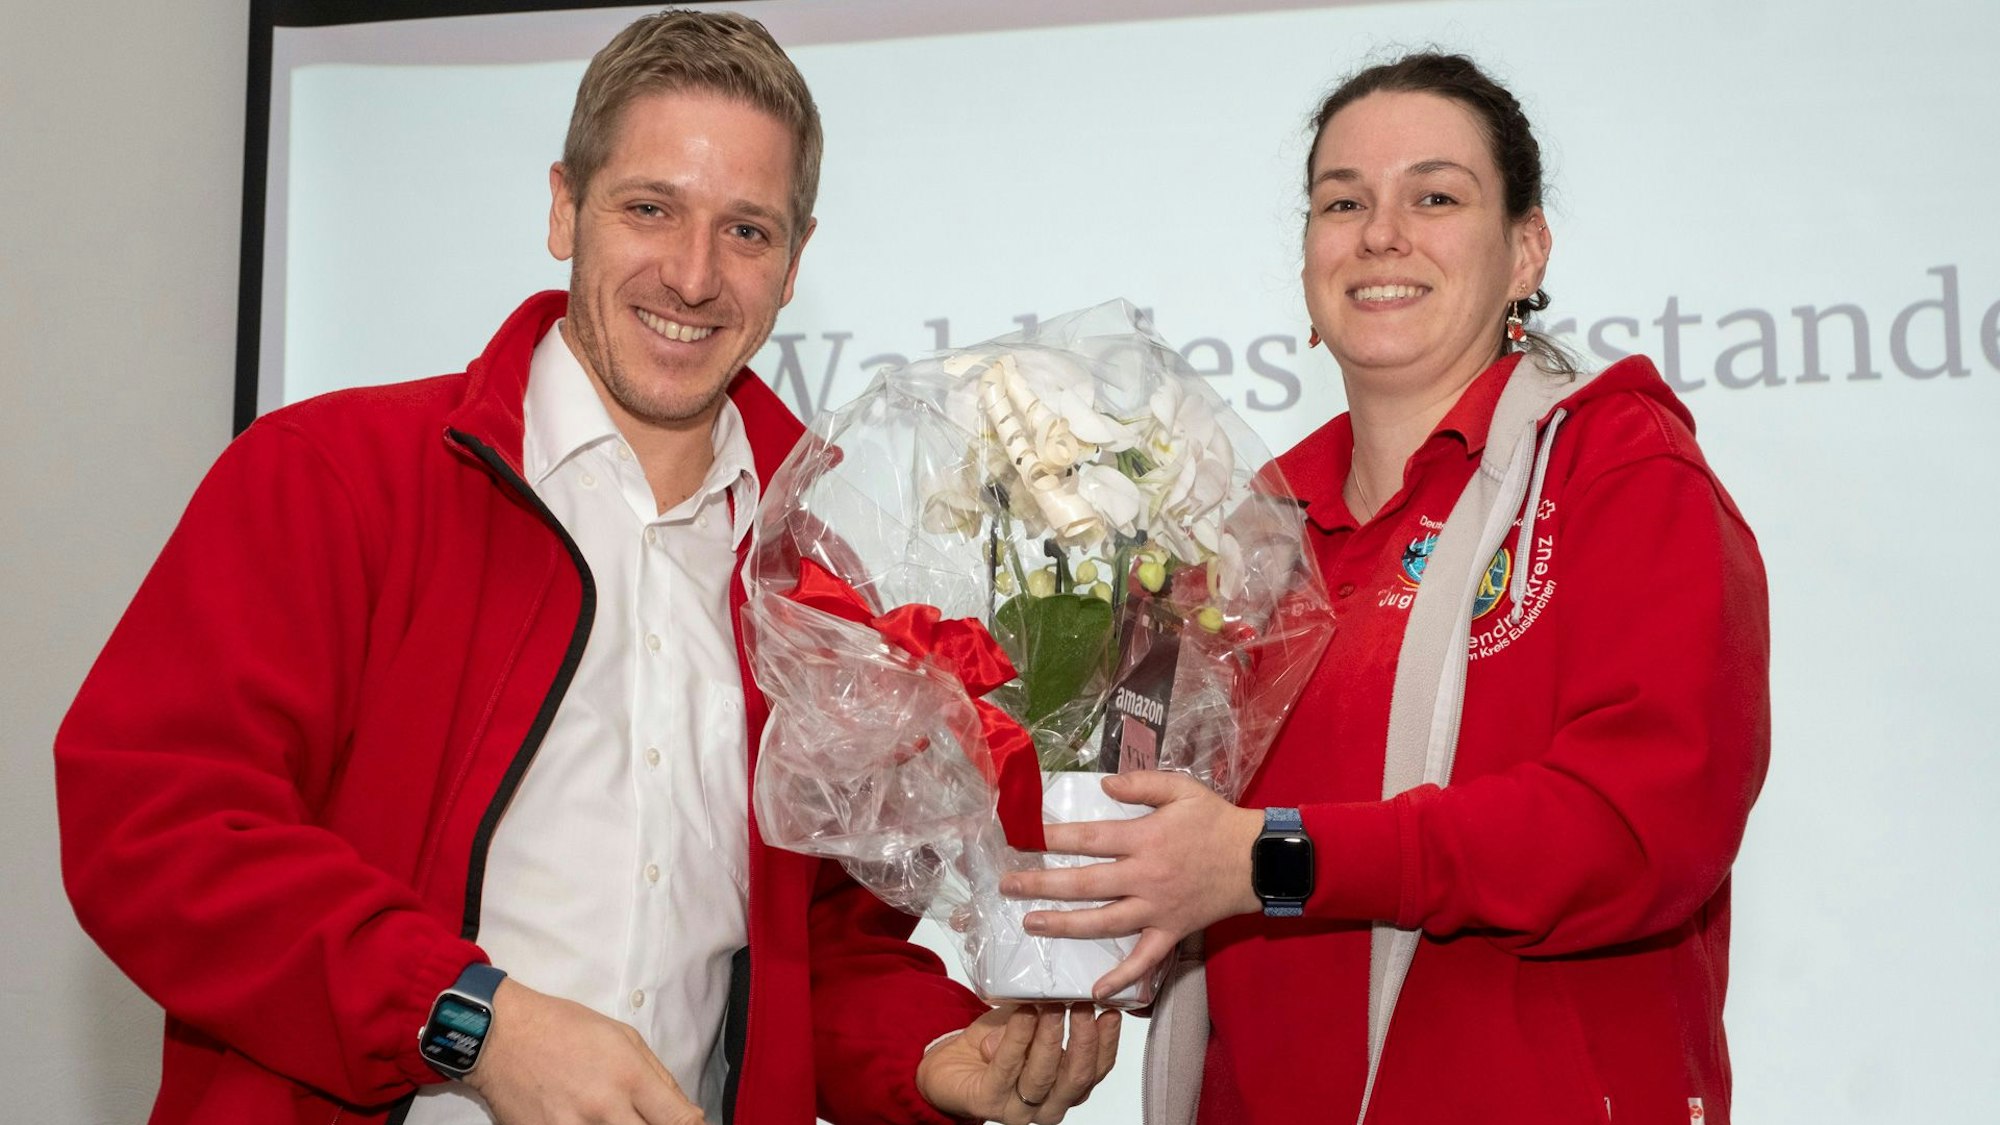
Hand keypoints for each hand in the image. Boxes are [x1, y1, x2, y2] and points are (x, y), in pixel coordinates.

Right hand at [463, 979, 703, 1124]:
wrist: (502, 1035)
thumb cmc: (564, 1028)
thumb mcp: (623, 1036)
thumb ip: (658, 1077)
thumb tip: (686, 1112)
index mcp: (628, 1076)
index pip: (678, 1119)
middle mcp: (603, 1108)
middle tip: (650, 1122)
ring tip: (616, 1120)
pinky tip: (589, 1122)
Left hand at [916, 1004, 1119, 1124]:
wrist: (951, 1065)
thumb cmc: (996, 1045)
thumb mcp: (1032, 1023)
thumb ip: (1051, 1012)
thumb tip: (1071, 986)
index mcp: (1067, 1088)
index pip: (1097, 1069)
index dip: (1108, 1041)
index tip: (1110, 1010)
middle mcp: (1049, 1104)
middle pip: (1076, 1077)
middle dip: (1083, 1039)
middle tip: (1082, 1004)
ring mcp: (1019, 1109)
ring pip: (1043, 1075)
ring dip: (1050, 1037)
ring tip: (1052, 1006)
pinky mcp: (988, 1102)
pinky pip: (1006, 1068)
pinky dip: (1017, 1038)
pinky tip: (1023, 1013)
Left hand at [1001, 771, 1263, 999]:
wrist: (1259, 861)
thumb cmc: (1217, 821)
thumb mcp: (1182, 788)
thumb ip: (1142, 783)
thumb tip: (1103, 783)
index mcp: (1145, 839)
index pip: (1088, 838)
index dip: (1052, 838)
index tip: (1022, 837)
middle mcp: (1145, 877)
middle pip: (1084, 883)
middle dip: (1042, 884)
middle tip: (1008, 884)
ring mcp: (1157, 909)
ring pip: (1103, 922)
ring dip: (1065, 925)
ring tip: (1031, 924)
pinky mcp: (1171, 932)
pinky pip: (1145, 960)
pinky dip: (1122, 977)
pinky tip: (1096, 991)